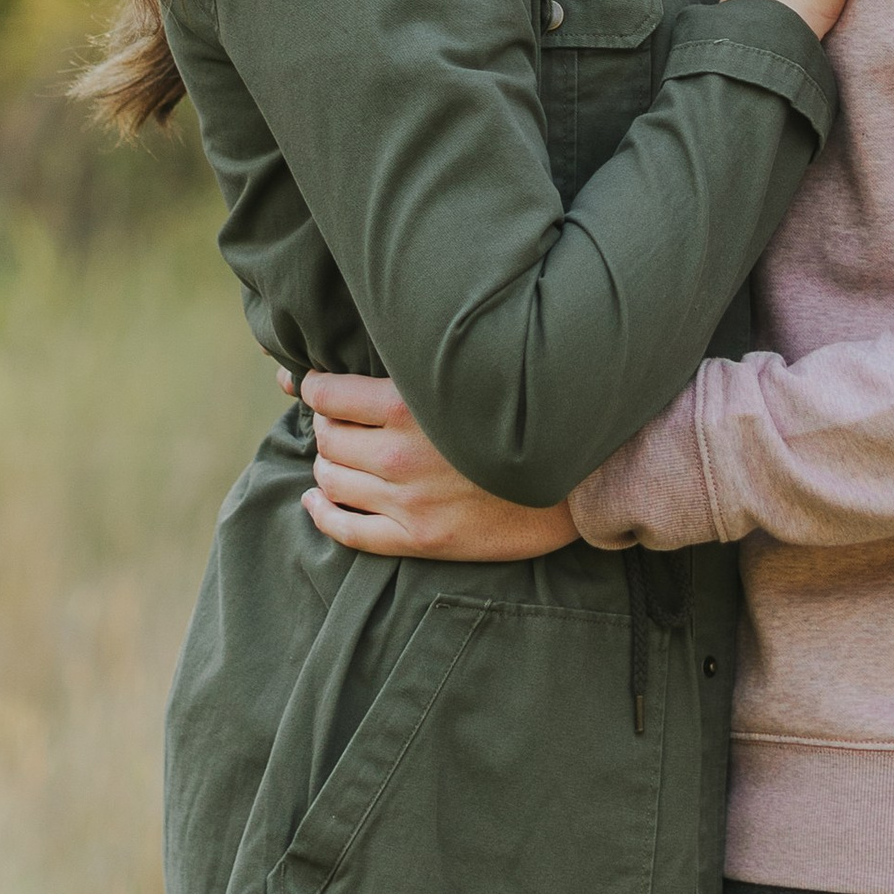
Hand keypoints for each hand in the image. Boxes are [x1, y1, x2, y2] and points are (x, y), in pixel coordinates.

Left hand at [298, 370, 576, 560]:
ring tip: (338, 457)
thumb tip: (352, 353)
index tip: (316, 385)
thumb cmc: (526, 415)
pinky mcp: (421, 539)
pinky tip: (316, 504)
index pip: (327, 394)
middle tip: (338, 420)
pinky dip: (322, 515)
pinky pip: (349, 532)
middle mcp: (399, 455)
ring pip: (332, 481)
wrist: (580, 478)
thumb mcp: (468, 376)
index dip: (314, 387)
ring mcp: (408, 502)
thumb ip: (415, 363)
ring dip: (327, 465)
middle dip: (325, 426)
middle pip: (327, 438)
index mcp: (408, 406)